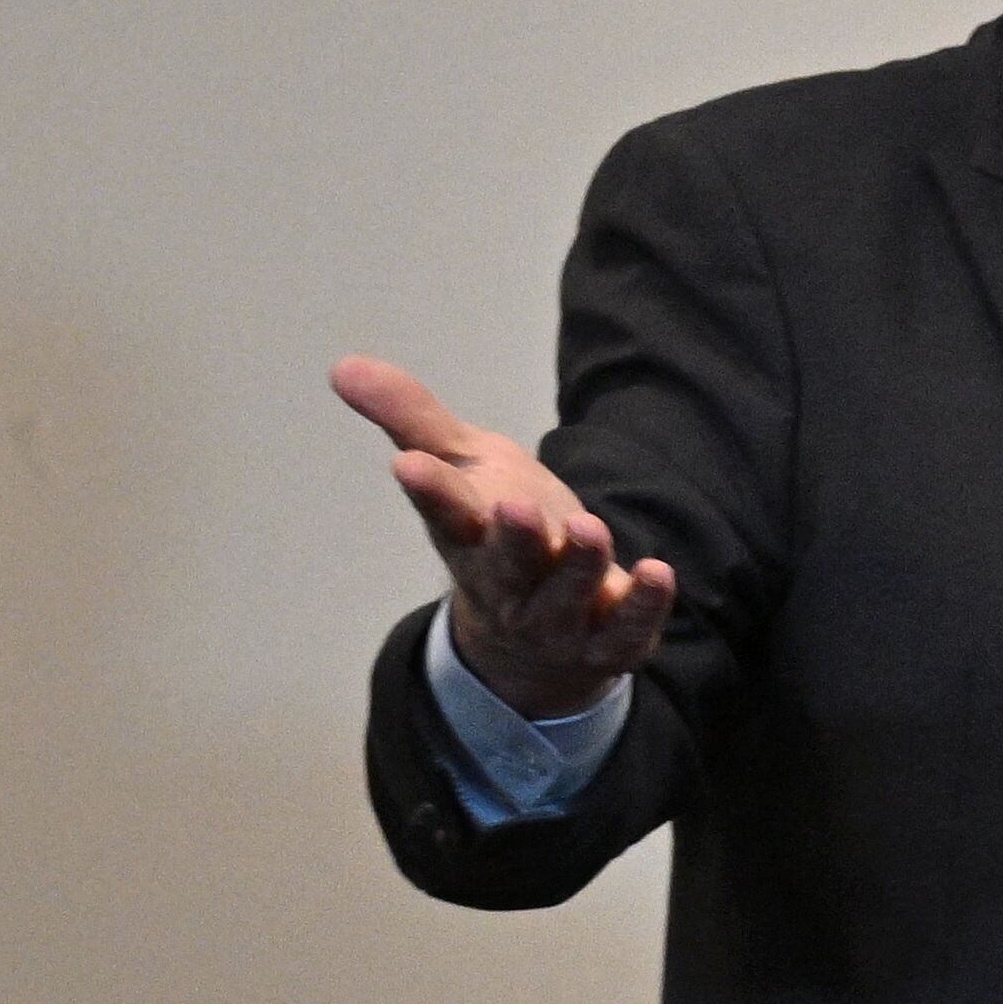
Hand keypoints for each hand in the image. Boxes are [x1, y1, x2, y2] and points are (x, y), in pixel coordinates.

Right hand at [334, 355, 672, 720]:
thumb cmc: (498, 532)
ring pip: (564, 597)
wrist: (539, 633)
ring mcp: (557, 619)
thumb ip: (414, 418)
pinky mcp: (608, 638)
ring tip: (589, 528)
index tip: (410, 466)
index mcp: (466, 537)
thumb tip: (343, 365)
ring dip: (577, 566)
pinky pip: (625, 629)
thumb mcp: (463, 466)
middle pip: (505, 565)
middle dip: (510, 539)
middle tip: (512, 507)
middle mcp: (507, 584)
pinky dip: (643, 605)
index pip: (443, 514)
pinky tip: (659, 572)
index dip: (430, 491)